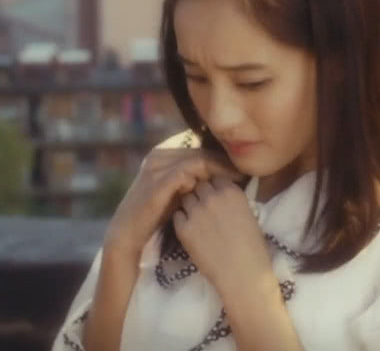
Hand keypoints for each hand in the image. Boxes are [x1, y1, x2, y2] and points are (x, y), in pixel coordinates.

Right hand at [104, 147, 242, 259]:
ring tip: (240, 176)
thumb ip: (196, 179)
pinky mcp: (157, 180)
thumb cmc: (157, 214)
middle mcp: (159, 154)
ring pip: (197, 159)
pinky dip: (206, 176)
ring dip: (221, 167)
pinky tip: (222, 185)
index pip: (200, 148)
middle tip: (246, 170)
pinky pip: (187, 171)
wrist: (129, 234)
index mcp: (164, 153)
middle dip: (225, 160)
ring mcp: (156, 166)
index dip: (222, 156)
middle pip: (201, 151)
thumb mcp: (179, 191)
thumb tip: (226, 174)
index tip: (242, 167)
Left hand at [173, 177, 274, 296]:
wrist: (242, 272)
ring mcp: (196, 212)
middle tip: (204, 206)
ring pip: (185, 198)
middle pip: (198, 185)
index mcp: (232, 191)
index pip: (215, 177)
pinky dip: (182, 220)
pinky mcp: (183, 229)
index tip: (216, 195)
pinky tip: (190, 230)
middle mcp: (212, 197)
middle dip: (200, 192)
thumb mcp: (249, 213)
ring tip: (196, 218)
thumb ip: (232, 200)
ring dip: (189, 205)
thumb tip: (222, 195)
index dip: (214, 186)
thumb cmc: (253, 246)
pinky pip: (177, 216)